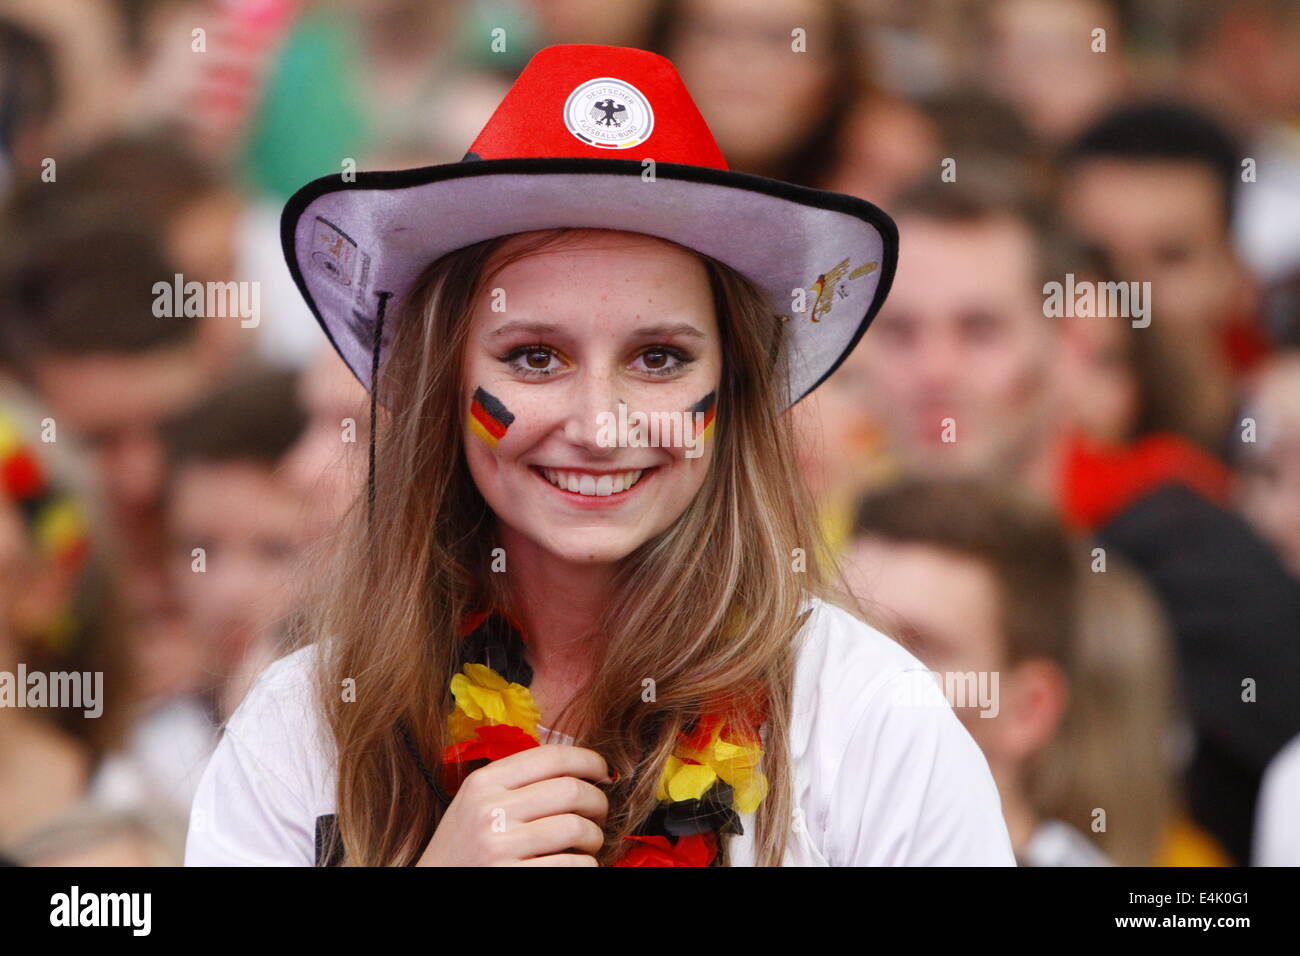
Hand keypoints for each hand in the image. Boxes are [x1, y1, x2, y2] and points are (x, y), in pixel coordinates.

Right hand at [416, 744, 611, 865]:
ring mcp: (500, 847)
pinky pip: (573, 865)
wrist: (432, 887)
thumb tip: (579, 767)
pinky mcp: (512, 877)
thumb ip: (516, 781)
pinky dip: (586, 865)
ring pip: (577, 829)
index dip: (589, 760)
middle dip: (598, 802)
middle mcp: (490, 811)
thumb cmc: (464, 846)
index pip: (552, 756)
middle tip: (599, 813)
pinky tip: (577, 864)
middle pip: (572, 791)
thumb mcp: (476, 802)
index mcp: (483, 782)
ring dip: (595, 838)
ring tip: (589, 843)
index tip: (603, 772)